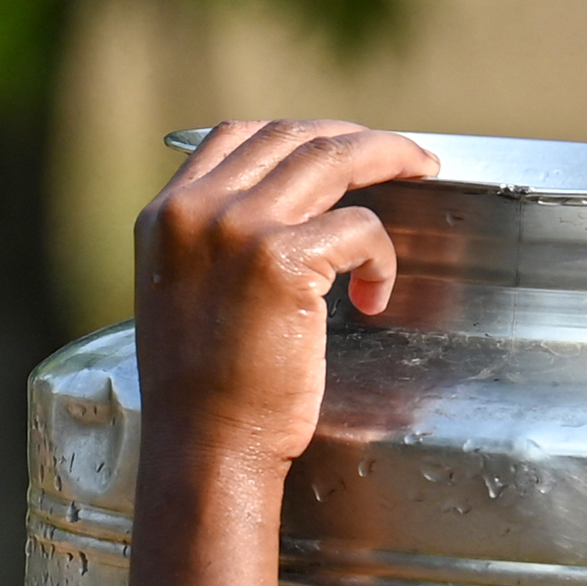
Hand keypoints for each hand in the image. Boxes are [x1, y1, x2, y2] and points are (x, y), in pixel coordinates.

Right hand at [130, 120, 435, 483]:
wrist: (202, 452)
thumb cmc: (201, 398)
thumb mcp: (182, 298)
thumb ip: (212, 247)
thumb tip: (275, 217)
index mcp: (164, 216)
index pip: (234, 136)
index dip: (295, 133)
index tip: (335, 146)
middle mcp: (197, 210)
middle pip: (290, 136)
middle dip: (354, 139)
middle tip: (400, 155)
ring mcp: (240, 229)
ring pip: (332, 158)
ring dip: (388, 158)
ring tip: (422, 173)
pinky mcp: (284, 259)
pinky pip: (360, 227)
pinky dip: (381, 255)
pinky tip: (375, 294)